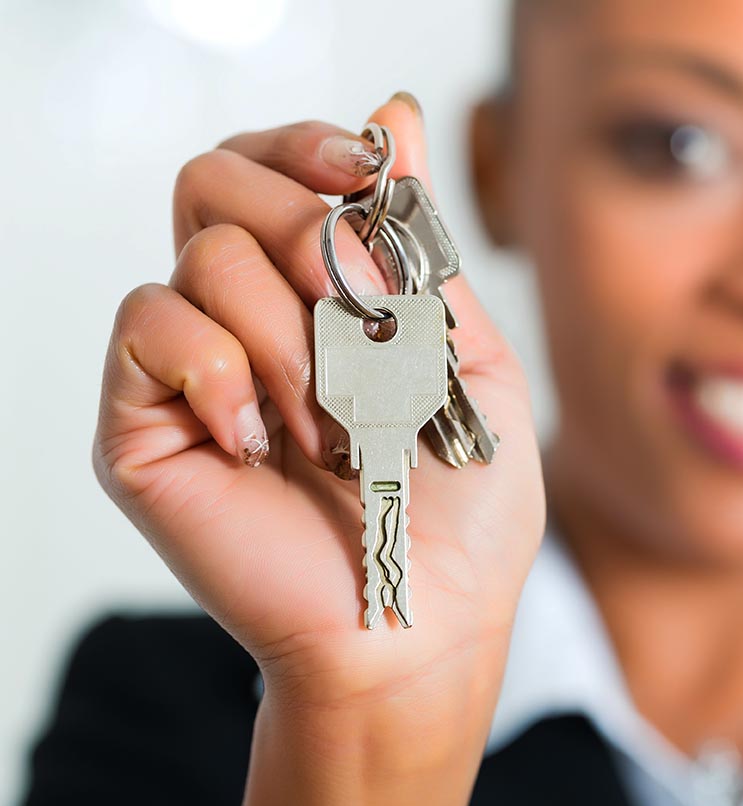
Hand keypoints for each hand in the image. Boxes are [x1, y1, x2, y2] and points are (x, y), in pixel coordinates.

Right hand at [93, 98, 544, 747]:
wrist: (423, 620)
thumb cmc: (457, 508)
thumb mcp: (468, 358)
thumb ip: (422, 246)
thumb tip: (395, 115)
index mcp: (320, 297)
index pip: (273, 169)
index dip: (308, 147)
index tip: (362, 170)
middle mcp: (245, 318)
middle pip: (217, 182)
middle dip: (303, 231)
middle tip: (357, 323)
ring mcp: (190, 370)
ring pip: (204, 256)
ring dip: (293, 337)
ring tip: (334, 427)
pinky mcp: (142, 423)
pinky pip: (149, 326)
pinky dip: (223, 370)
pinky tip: (265, 441)